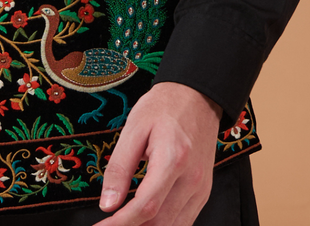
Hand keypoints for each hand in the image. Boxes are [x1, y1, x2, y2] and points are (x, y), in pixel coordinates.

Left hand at [95, 82, 222, 225]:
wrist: (197, 97)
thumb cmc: (164, 107)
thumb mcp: (134, 127)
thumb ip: (120, 167)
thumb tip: (107, 203)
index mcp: (173, 159)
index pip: (146, 206)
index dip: (121, 223)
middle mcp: (192, 180)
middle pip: (160, 223)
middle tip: (107, 225)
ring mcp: (201, 189)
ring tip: (122, 221)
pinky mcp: (203, 193)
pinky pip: (183, 221)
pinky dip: (162, 225)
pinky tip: (143, 219)